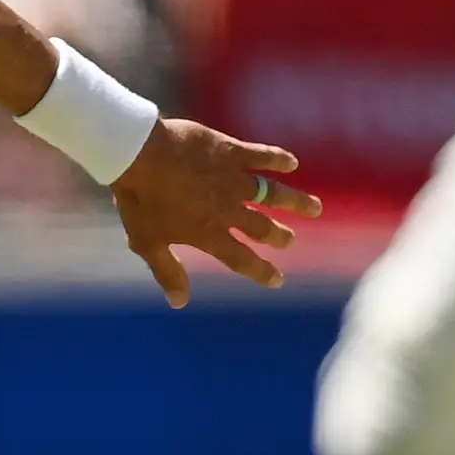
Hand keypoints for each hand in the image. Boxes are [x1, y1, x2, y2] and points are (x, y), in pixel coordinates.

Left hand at [110, 117, 317, 305]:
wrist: (140, 155)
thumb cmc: (140, 202)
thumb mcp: (148, 243)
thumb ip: (168, 272)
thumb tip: (179, 303)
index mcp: (209, 234)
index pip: (242, 259)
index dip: (261, 271)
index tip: (277, 280)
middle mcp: (228, 210)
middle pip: (262, 227)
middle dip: (280, 236)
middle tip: (291, 240)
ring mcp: (233, 180)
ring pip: (273, 194)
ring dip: (296, 201)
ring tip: (314, 208)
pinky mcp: (231, 151)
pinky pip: (261, 156)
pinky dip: (278, 159)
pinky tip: (292, 163)